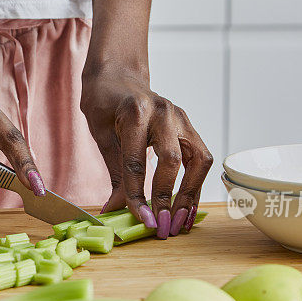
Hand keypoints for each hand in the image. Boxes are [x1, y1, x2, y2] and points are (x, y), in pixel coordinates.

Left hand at [81, 66, 212, 237]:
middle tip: (162, 226)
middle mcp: (163, 113)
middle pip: (173, 161)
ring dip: (191, 195)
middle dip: (168, 198)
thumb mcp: (101, 136)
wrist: (118, 74)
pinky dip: (196, 184)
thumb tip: (115, 211)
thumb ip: (114, 173)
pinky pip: (200, 158)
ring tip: (181, 222)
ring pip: (198, 160)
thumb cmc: (104, 103)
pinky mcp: (189, 126)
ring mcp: (181, 118)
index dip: (138, 196)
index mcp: (135, 113)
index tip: (142, 221)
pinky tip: (188, 207)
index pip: (137, 163)